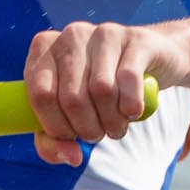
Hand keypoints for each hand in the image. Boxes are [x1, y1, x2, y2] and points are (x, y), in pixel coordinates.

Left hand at [23, 21, 189, 166]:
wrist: (149, 59)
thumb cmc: (99, 91)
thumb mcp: (69, 115)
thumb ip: (54, 142)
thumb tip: (71, 156)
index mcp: (44, 48)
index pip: (40, 95)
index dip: (56, 126)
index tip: (71, 136)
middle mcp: (71, 34)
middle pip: (72, 97)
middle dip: (87, 128)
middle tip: (98, 134)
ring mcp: (104, 33)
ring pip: (101, 90)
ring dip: (111, 122)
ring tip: (116, 127)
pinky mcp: (136, 39)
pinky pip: (129, 80)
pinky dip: (131, 106)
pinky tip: (133, 112)